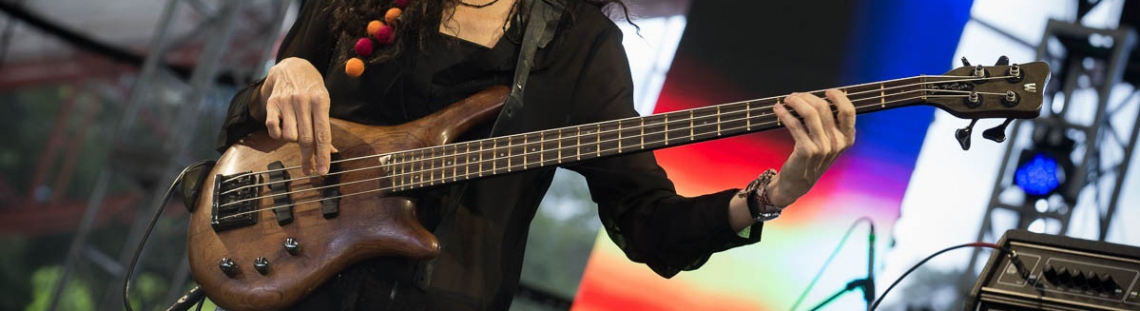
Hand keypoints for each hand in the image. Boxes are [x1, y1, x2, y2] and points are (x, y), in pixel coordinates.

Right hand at [254, 57, 333, 175]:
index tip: (324, 171)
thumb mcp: (324, 102)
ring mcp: (286, 102)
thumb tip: (331, 152)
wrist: (291, 67)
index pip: (322, 134)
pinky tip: (282, 130)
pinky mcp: (272, 103)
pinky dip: (277, 135)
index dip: (323, 155)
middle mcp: (303, 101)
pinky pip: (272, 130)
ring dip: (293, 142)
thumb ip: (325, 127)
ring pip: (289, 137)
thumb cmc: (311, 89)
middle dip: (309, 158)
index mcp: (320, 101)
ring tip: (297, 133)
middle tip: (310, 169)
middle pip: (306, 139)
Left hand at [767, 89, 855, 206]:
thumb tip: (815, 98)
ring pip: (810, 114)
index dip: (838, 97)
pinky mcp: (806, 151)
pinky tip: (778, 109)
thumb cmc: (812, 157)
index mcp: (847, 139)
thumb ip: (829, 124)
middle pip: (824, 108)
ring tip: (786, 100)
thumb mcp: (828, 142)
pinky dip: (785, 114)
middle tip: (795, 96)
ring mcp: (823, 148)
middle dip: (807, 97)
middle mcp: (837, 143)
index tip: (827, 92)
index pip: (849, 111)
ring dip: (795, 102)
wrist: (798, 182)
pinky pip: (795, 125)